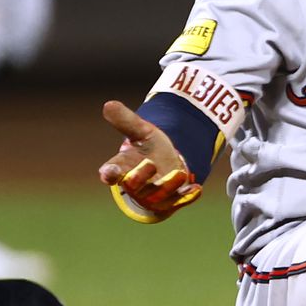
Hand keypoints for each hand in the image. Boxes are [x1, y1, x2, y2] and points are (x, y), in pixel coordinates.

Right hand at [98, 100, 201, 222]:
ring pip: (158, 195)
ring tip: (180, 173)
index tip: (108, 173)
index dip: (109, 173)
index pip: (111, 172)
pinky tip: (196, 189)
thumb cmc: (147, 147)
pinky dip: (187, 197)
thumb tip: (109, 104)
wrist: (168, 161)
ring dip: (169, 186)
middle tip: (149, 163)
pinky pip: (178, 201)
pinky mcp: (171, 201)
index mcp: (122, 168)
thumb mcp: (140, 131)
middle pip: (134, 185)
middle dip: (140, 177)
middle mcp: (135, 185)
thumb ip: (125, 120)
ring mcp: (153, 196)